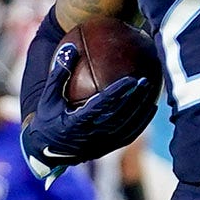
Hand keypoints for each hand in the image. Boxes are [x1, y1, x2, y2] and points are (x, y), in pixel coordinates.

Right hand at [20, 41, 157, 176]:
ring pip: (127, 126)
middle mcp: (91, 135)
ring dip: (141, 108)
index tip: (130, 79)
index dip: (116, 94)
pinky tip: (151, 107)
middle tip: (145, 80)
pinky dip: (142, 121)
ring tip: (150, 89)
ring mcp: (102, 144)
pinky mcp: (109, 148)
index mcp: (76, 123)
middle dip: (134, 99)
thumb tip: (70, 48)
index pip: (100, 106)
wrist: (48, 151)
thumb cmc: (48, 119)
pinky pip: (130, 134)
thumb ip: (59, 75)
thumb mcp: (48, 98)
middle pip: (118, 116)